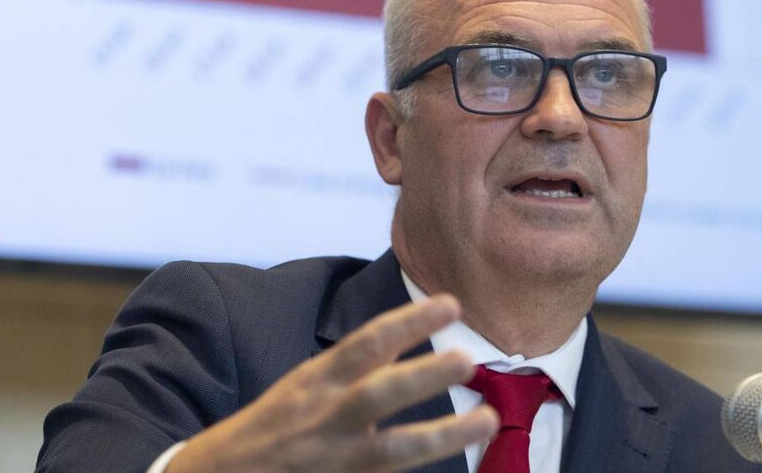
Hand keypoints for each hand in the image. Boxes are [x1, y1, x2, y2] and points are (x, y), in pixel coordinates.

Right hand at [167, 294, 498, 472]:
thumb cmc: (273, 427)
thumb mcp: (306, 385)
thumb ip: (352, 369)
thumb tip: (408, 339)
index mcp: (316, 382)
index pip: (366, 344)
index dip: (409, 322)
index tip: (451, 304)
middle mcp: (325, 419)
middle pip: (378, 395)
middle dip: (423, 376)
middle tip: (468, 358)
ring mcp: (334, 461)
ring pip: (393, 451)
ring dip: (443, 435)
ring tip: (488, 419)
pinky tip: (456, 465)